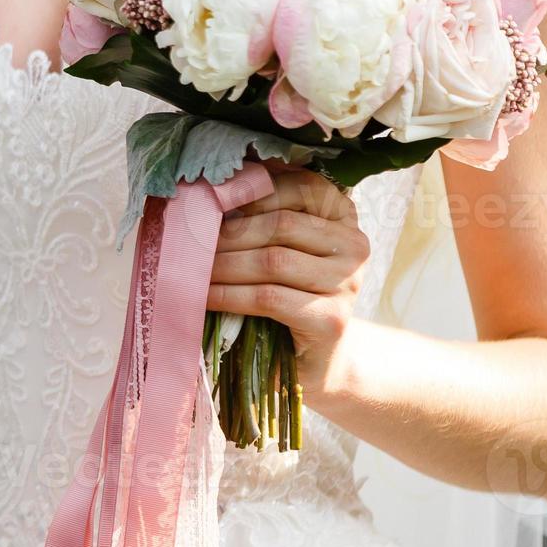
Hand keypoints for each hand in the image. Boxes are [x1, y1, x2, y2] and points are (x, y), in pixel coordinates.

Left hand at [206, 169, 369, 381]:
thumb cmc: (290, 294)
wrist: (316, 359)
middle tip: (192, 240)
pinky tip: (203, 296)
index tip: (213, 198)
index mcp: (344, 217)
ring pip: (272, 260)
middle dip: (229, 232)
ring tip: (192, 268)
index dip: (254, 190)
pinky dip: (228, 295)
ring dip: (224, 264)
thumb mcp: (282, 248)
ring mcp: (348, 284)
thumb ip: (263, 218)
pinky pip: (268, 297)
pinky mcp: (331, 319)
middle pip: (282, 224)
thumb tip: (211, 191)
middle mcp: (355, 246)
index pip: (302, 187)